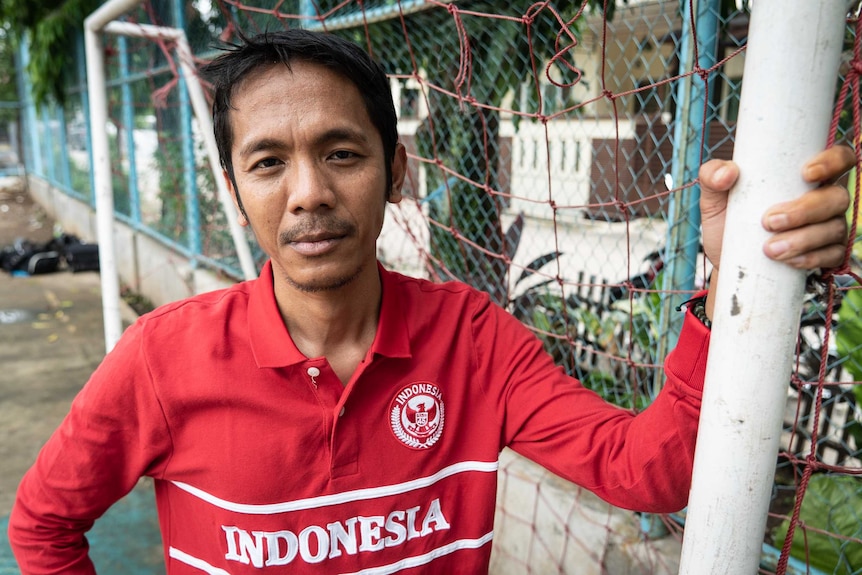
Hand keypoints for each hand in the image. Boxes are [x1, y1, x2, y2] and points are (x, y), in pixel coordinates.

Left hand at [699, 145, 853, 272]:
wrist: (728, 262)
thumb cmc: (728, 222)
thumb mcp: (714, 198)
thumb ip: (712, 176)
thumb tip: (727, 173)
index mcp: (804, 178)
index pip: (837, 159)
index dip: (832, 162)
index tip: (806, 173)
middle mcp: (823, 199)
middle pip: (836, 197)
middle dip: (805, 210)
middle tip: (769, 221)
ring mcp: (828, 228)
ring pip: (834, 228)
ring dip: (803, 239)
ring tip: (770, 249)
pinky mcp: (827, 254)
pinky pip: (833, 255)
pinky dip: (811, 258)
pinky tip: (788, 261)